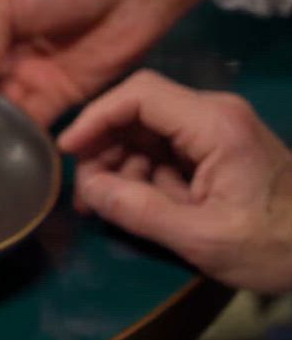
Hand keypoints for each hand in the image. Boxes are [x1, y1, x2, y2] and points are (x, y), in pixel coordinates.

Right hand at [58, 70, 291, 292]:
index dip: (95, 117)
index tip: (68, 152)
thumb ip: (139, 211)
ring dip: (118, 166)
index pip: (138, 94)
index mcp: (213, 124)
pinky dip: (140, 175)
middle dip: (103, 150)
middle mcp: (212, 115)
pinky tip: (134, 205)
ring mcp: (213, 131)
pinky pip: (162, 151)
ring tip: (107, 207)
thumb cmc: (276, 245)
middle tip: (87, 196)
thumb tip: (88, 190)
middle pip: (137, 113)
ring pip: (145, 133)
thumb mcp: (203, 237)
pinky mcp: (213, 151)